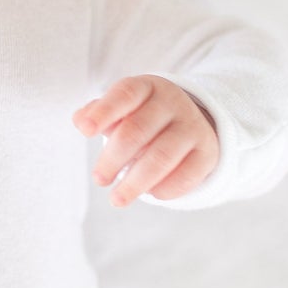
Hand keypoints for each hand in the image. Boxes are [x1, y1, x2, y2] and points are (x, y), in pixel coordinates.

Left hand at [73, 75, 219, 207]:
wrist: (191, 122)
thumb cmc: (143, 117)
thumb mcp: (122, 108)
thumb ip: (98, 113)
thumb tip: (80, 120)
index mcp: (147, 88)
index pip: (125, 94)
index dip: (104, 112)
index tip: (85, 131)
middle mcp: (172, 103)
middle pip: (138, 131)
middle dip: (113, 158)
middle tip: (99, 179)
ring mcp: (192, 127)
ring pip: (161, 156)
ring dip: (136, 182)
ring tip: (117, 199)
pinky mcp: (206, 153)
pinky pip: (186, 175)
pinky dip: (164, 189)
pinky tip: (150, 193)